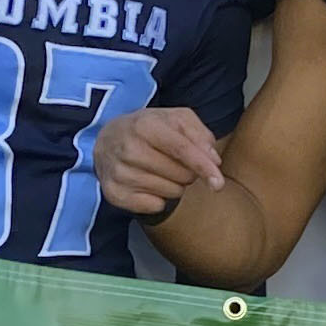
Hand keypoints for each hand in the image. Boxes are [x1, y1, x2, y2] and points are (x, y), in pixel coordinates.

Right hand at [97, 105, 222, 217]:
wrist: (107, 140)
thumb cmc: (149, 129)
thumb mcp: (175, 119)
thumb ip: (199, 134)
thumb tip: (214, 160)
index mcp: (145, 126)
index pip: (181, 149)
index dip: (203, 166)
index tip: (218, 182)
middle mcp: (129, 149)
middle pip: (180, 174)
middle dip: (189, 172)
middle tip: (176, 162)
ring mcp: (119, 173)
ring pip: (171, 192)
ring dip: (175, 185)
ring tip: (161, 171)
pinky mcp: (114, 193)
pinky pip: (155, 206)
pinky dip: (159, 199)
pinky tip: (148, 184)